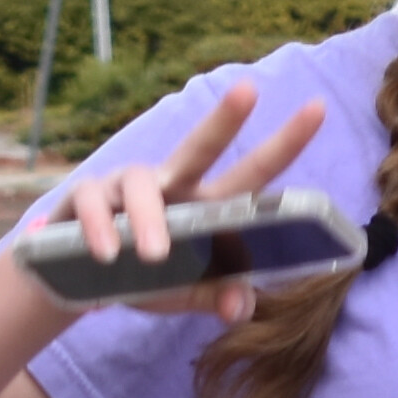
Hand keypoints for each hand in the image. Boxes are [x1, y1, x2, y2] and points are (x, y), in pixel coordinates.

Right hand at [40, 80, 328, 320]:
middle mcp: (171, 185)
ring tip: (152, 256)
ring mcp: (125, 187)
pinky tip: (105, 255)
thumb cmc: (144, 277)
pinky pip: (94, 205)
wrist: (77, 284)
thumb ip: (217, 296)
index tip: (319, 107)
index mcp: (205, 205)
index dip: (284, 143)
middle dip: (226, 118)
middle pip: (201, 146)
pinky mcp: (84, 198)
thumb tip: (241, 307)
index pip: (252, 174)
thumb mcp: (185, 292)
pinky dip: (101, 230)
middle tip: (249, 90)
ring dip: (149, 219)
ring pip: (141, 184)